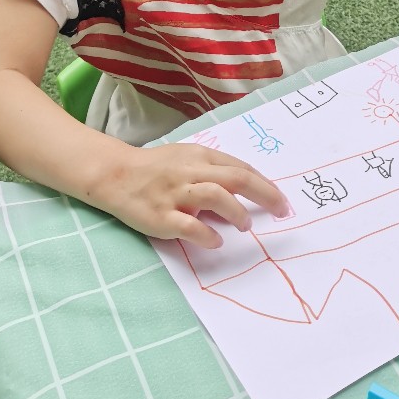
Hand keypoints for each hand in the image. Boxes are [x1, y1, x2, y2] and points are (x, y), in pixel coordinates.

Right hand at [95, 142, 288, 248]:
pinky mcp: (162, 216)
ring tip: (246, 225)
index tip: (282, 201)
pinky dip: (207, 235)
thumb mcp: (187, 158)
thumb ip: (213, 170)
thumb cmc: (156, 167)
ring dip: (237, 211)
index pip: (241, 168)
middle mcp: (191, 172)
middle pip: (237, 178)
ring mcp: (176, 194)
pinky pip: (189, 226)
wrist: (116, 174)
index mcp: (200, 157)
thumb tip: (245, 189)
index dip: (266, 184)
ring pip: (215, 196)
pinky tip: (216, 241)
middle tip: (282, 211)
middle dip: (265, 195)